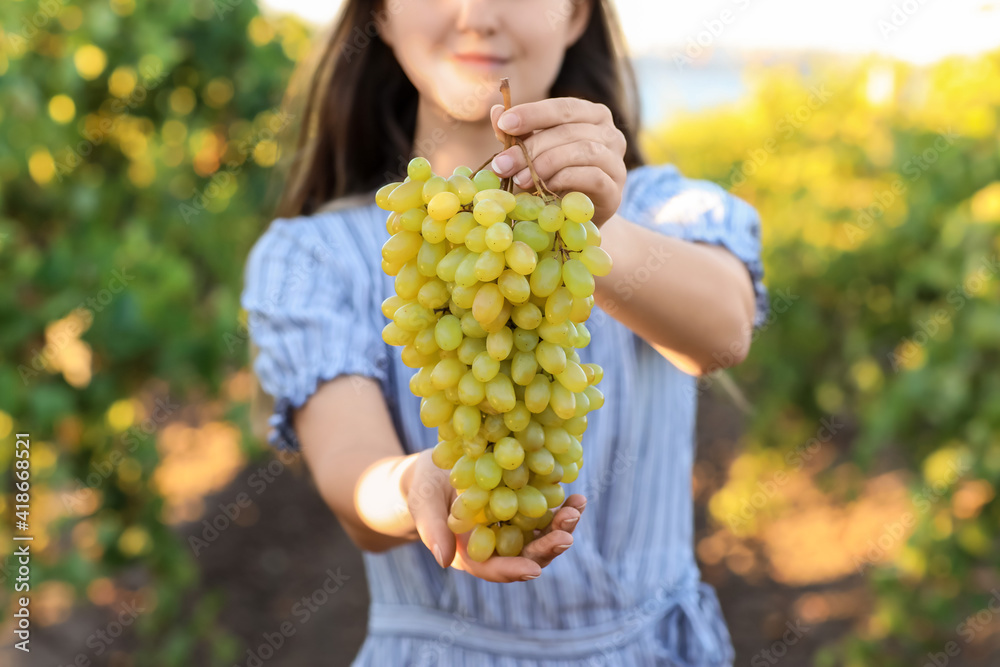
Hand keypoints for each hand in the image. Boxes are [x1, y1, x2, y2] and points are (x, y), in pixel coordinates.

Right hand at [404, 448, 586, 582]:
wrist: (435, 470)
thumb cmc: (423, 489)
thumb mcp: (423, 503)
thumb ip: (432, 529)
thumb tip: (443, 560)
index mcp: (471, 554)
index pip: (493, 568)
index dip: (512, 570)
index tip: (532, 570)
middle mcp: (498, 545)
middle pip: (526, 554)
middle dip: (547, 546)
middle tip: (566, 535)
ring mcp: (514, 526)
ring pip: (542, 535)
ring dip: (562, 527)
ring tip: (577, 509)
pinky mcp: (524, 506)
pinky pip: (546, 512)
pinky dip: (562, 507)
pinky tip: (578, 497)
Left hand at [487, 98, 627, 226]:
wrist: (575, 219)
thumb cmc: (553, 179)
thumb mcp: (532, 154)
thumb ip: (517, 135)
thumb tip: (496, 111)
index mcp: (592, 115)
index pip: (563, 107)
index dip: (533, 114)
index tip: (504, 125)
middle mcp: (610, 134)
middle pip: (569, 130)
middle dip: (531, 147)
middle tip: (503, 164)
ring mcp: (616, 162)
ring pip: (583, 150)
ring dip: (546, 164)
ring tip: (520, 180)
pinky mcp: (615, 190)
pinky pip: (593, 177)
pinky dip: (565, 179)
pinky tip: (545, 188)